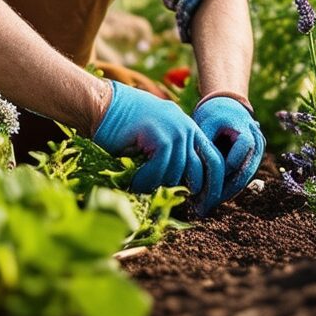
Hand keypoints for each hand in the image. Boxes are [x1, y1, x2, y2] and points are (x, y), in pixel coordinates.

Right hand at [91, 81, 224, 212]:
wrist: (102, 104)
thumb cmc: (122, 126)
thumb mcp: (154, 138)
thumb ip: (170, 154)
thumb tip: (181, 187)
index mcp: (189, 128)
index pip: (213, 158)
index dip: (214, 183)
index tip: (206, 204)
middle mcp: (187, 127)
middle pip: (201, 169)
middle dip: (197, 194)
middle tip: (189, 211)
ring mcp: (176, 130)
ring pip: (177, 173)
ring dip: (159, 185)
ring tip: (142, 187)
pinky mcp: (161, 137)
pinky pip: (160, 170)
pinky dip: (147, 181)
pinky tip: (135, 182)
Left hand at [192, 95, 264, 204]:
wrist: (228, 105)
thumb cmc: (213, 114)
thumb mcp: (205, 125)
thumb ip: (203, 145)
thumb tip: (191, 170)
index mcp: (247, 133)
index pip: (235, 161)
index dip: (218, 175)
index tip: (198, 187)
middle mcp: (258, 144)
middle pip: (243, 174)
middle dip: (223, 192)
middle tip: (204, 206)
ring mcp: (258, 152)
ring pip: (244, 179)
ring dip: (226, 193)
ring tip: (206, 206)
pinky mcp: (253, 159)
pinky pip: (242, 176)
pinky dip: (228, 187)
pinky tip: (211, 198)